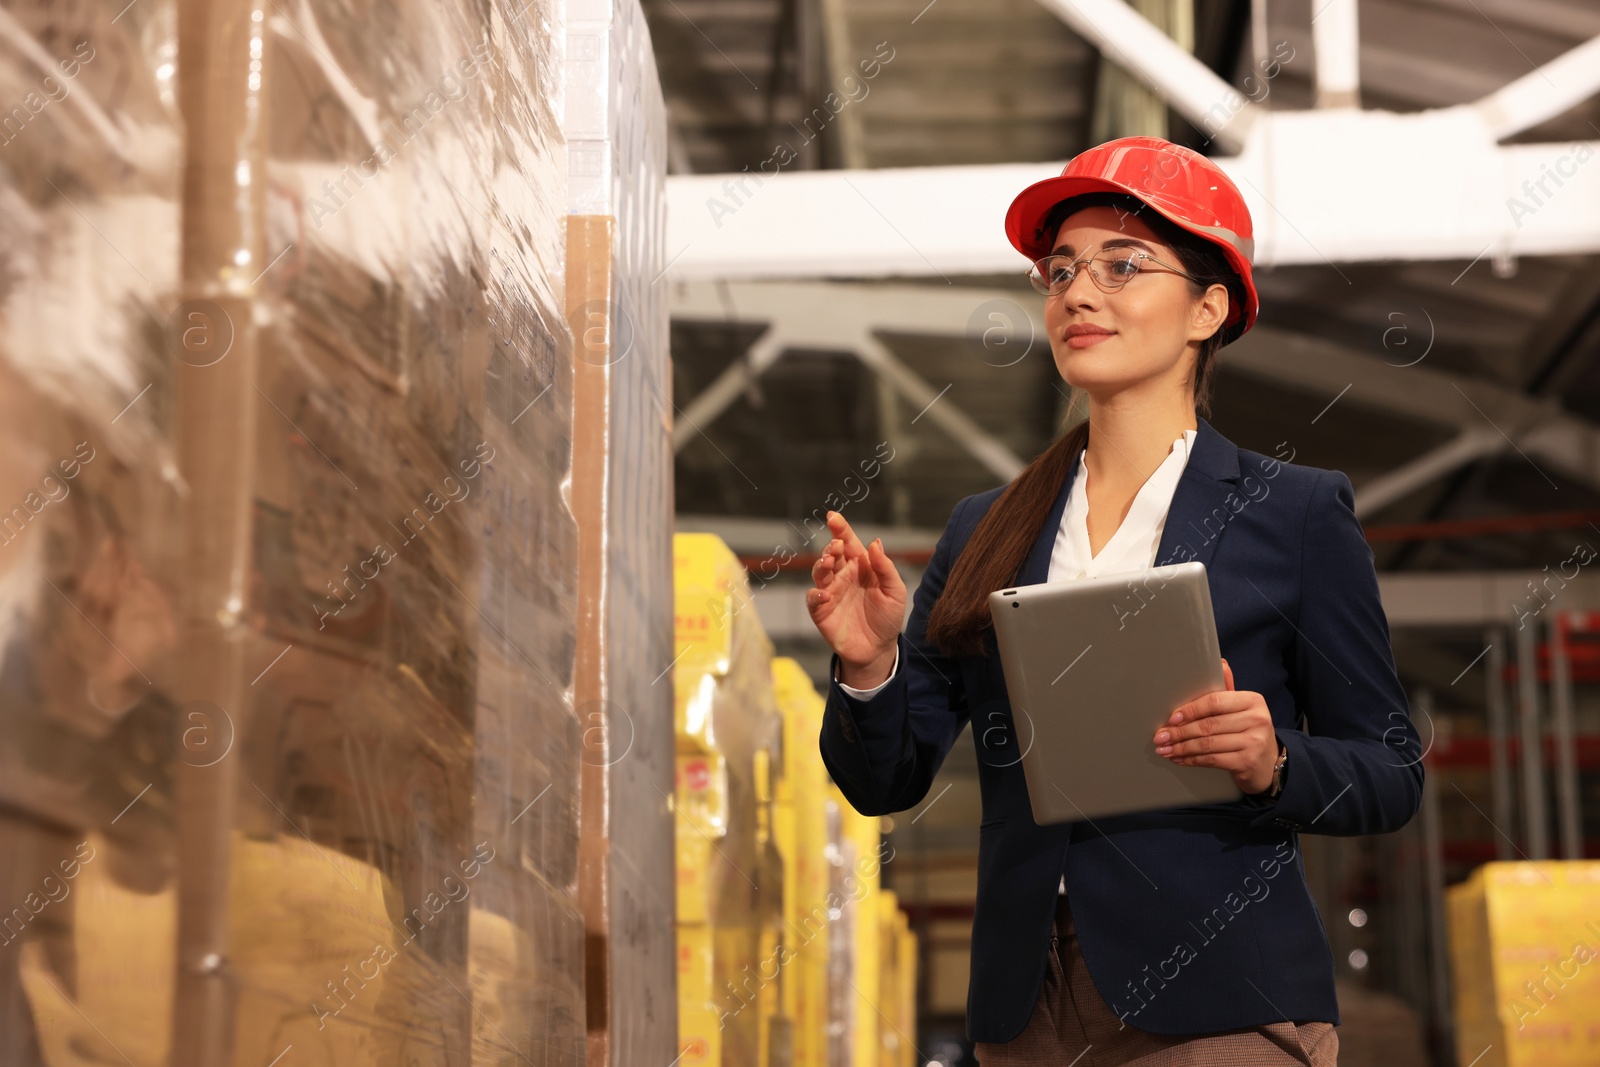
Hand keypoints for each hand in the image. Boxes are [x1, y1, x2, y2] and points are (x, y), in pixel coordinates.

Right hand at [807, 511, 905, 687]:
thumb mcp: (895, 591)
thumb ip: (885, 568)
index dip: (840, 528)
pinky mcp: (821, 611)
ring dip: (821, 564)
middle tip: (836, 545)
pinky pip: (813, 598)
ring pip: (819, 571)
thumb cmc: (888, 617)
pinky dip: (816, 594)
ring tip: (828, 562)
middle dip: (831, 546)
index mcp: (861, 566)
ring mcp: (831, 592)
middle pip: (831, 554)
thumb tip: (875, 543)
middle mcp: (843, 575)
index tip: (833, 516)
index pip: (848, 542)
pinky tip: (824, 594)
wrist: (878, 649)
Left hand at [1152, 658, 1279, 794]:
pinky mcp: (1247, 761)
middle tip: (1160, 736)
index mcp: (1252, 700)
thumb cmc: (1248, 731)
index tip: (1171, 718)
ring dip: (1181, 747)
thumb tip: (1220, 663)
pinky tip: (1179, 759)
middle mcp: (1256, 719)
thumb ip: (1227, 689)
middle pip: (1208, 725)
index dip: (1190, 710)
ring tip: (1165, 749)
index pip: (1215, 701)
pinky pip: (1212, 760)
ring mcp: (1254, 742)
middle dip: (1179, 732)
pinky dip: (1192, 759)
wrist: (1268, 763)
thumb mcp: (1241, 708)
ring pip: (1207, 744)